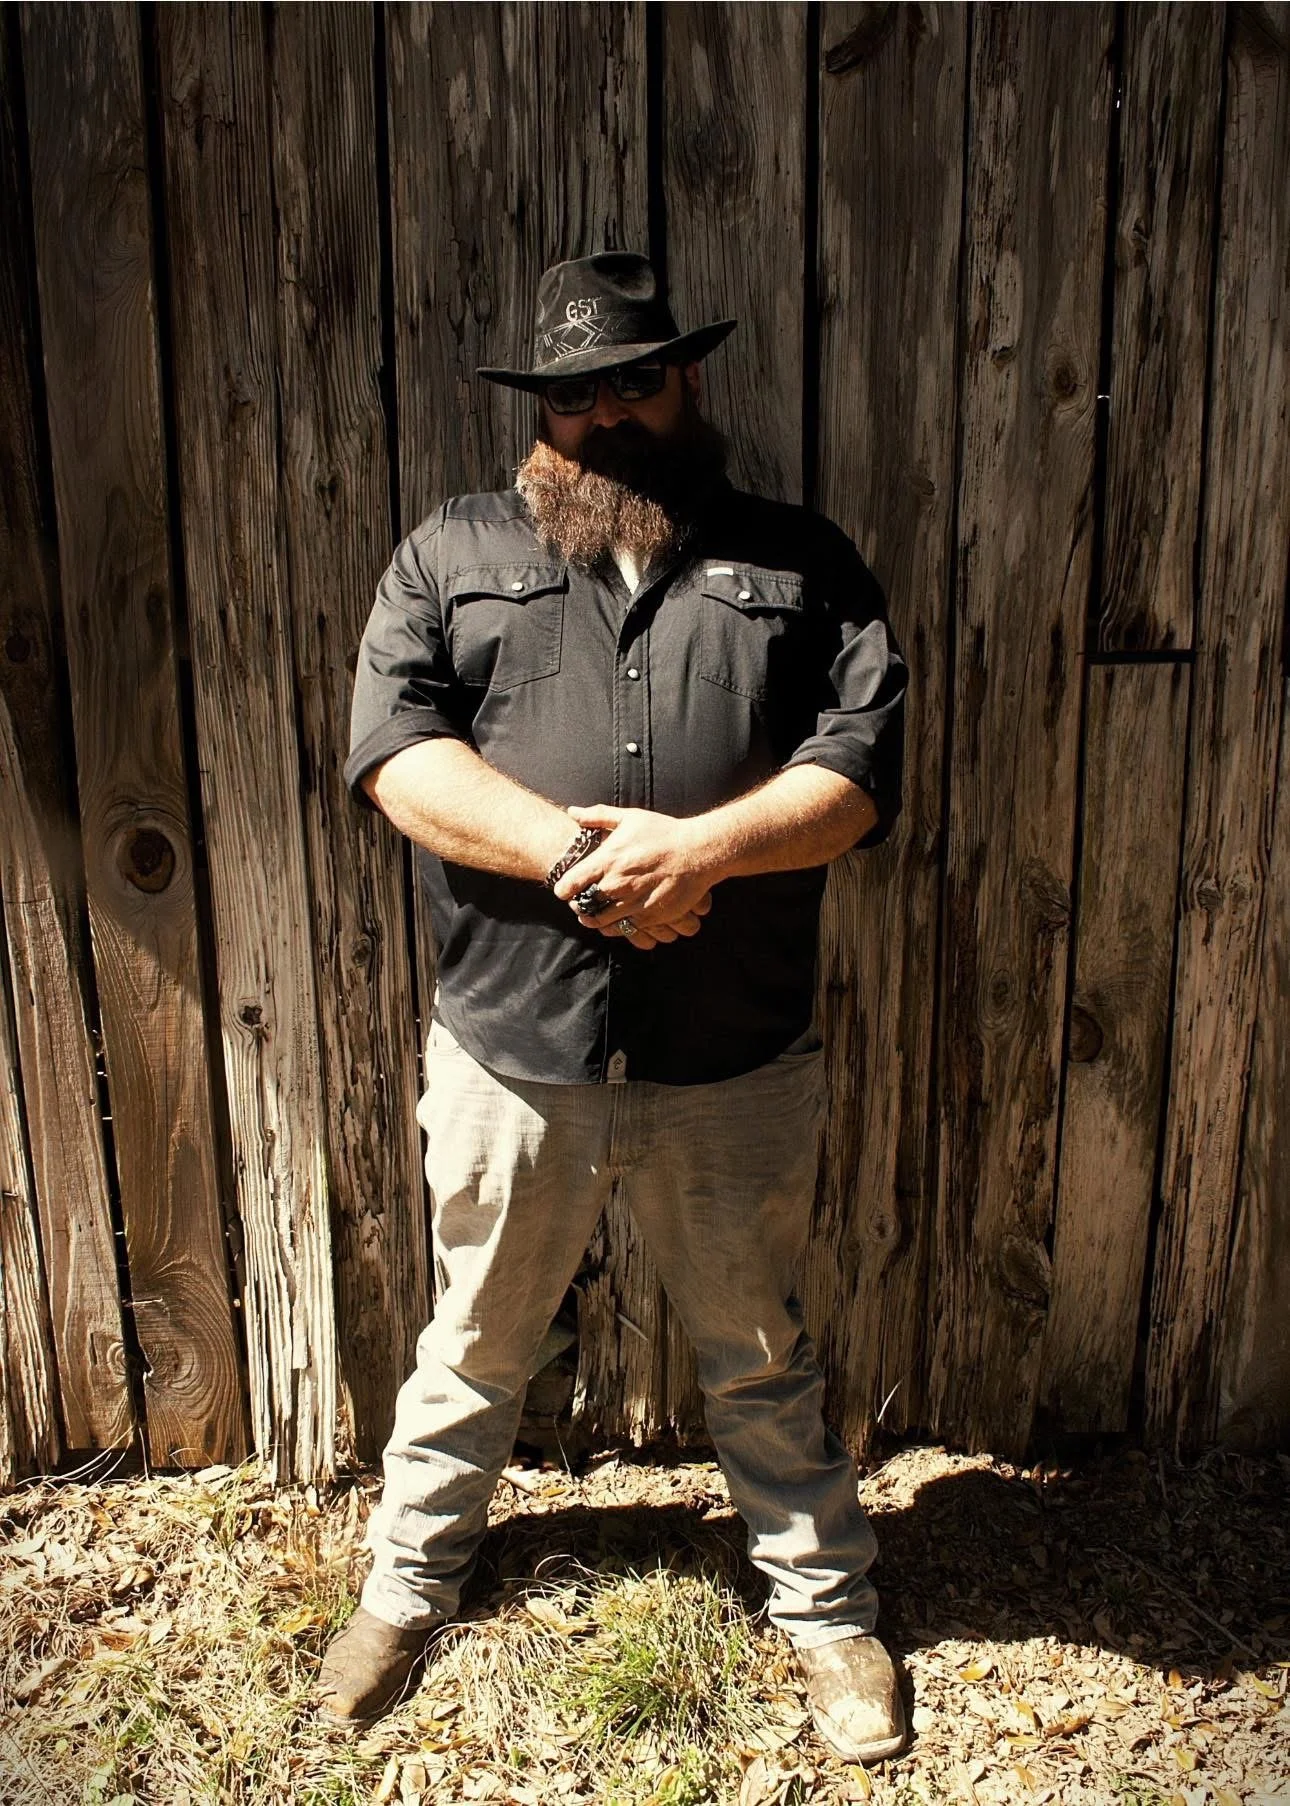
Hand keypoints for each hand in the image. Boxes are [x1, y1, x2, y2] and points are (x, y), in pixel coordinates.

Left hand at [553, 804, 721, 948]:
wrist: (698, 852)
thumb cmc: (664, 833)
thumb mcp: (630, 818)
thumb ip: (598, 816)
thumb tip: (572, 812)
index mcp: (609, 859)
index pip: (572, 882)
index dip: (564, 889)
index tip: (565, 890)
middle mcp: (618, 883)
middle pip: (584, 905)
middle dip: (579, 905)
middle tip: (580, 902)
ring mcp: (634, 902)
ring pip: (601, 921)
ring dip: (595, 918)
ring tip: (594, 913)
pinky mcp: (650, 916)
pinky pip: (625, 928)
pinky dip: (617, 926)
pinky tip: (617, 918)